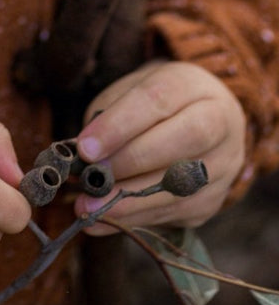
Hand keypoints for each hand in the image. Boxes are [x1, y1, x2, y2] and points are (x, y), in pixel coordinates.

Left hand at [76, 59, 246, 234]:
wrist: (204, 118)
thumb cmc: (155, 103)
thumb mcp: (131, 92)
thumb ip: (109, 117)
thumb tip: (82, 155)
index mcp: (192, 85)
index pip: (156, 100)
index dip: (119, 126)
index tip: (85, 148)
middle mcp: (219, 123)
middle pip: (181, 141)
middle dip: (130, 162)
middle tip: (89, 177)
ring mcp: (223, 165)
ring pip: (181, 186)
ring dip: (130, 201)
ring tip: (89, 208)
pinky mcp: (214, 200)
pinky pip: (176, 213)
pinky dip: (136, 218)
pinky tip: (104, 220)